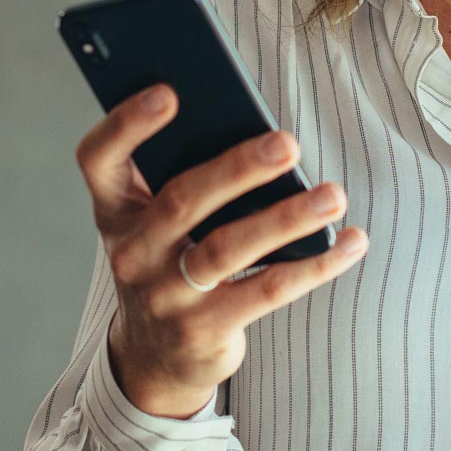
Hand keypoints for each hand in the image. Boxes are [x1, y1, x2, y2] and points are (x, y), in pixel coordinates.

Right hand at [74, 85, 368, 416]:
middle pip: (182, 200)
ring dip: (286, 219)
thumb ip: (188, 177)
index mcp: (116, 209)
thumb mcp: (159, 223)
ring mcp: (165, 296)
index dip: (126, 124)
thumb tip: (262, 135)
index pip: (99, 158)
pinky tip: (351, 241)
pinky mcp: (204, 330)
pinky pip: (267, 291)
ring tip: (333, 195)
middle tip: (288, 143)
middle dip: (238, 168)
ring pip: (228, 248)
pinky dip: (315, 265)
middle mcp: (132, 252)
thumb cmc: (172, 262)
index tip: (168, 92)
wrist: (156, 358)